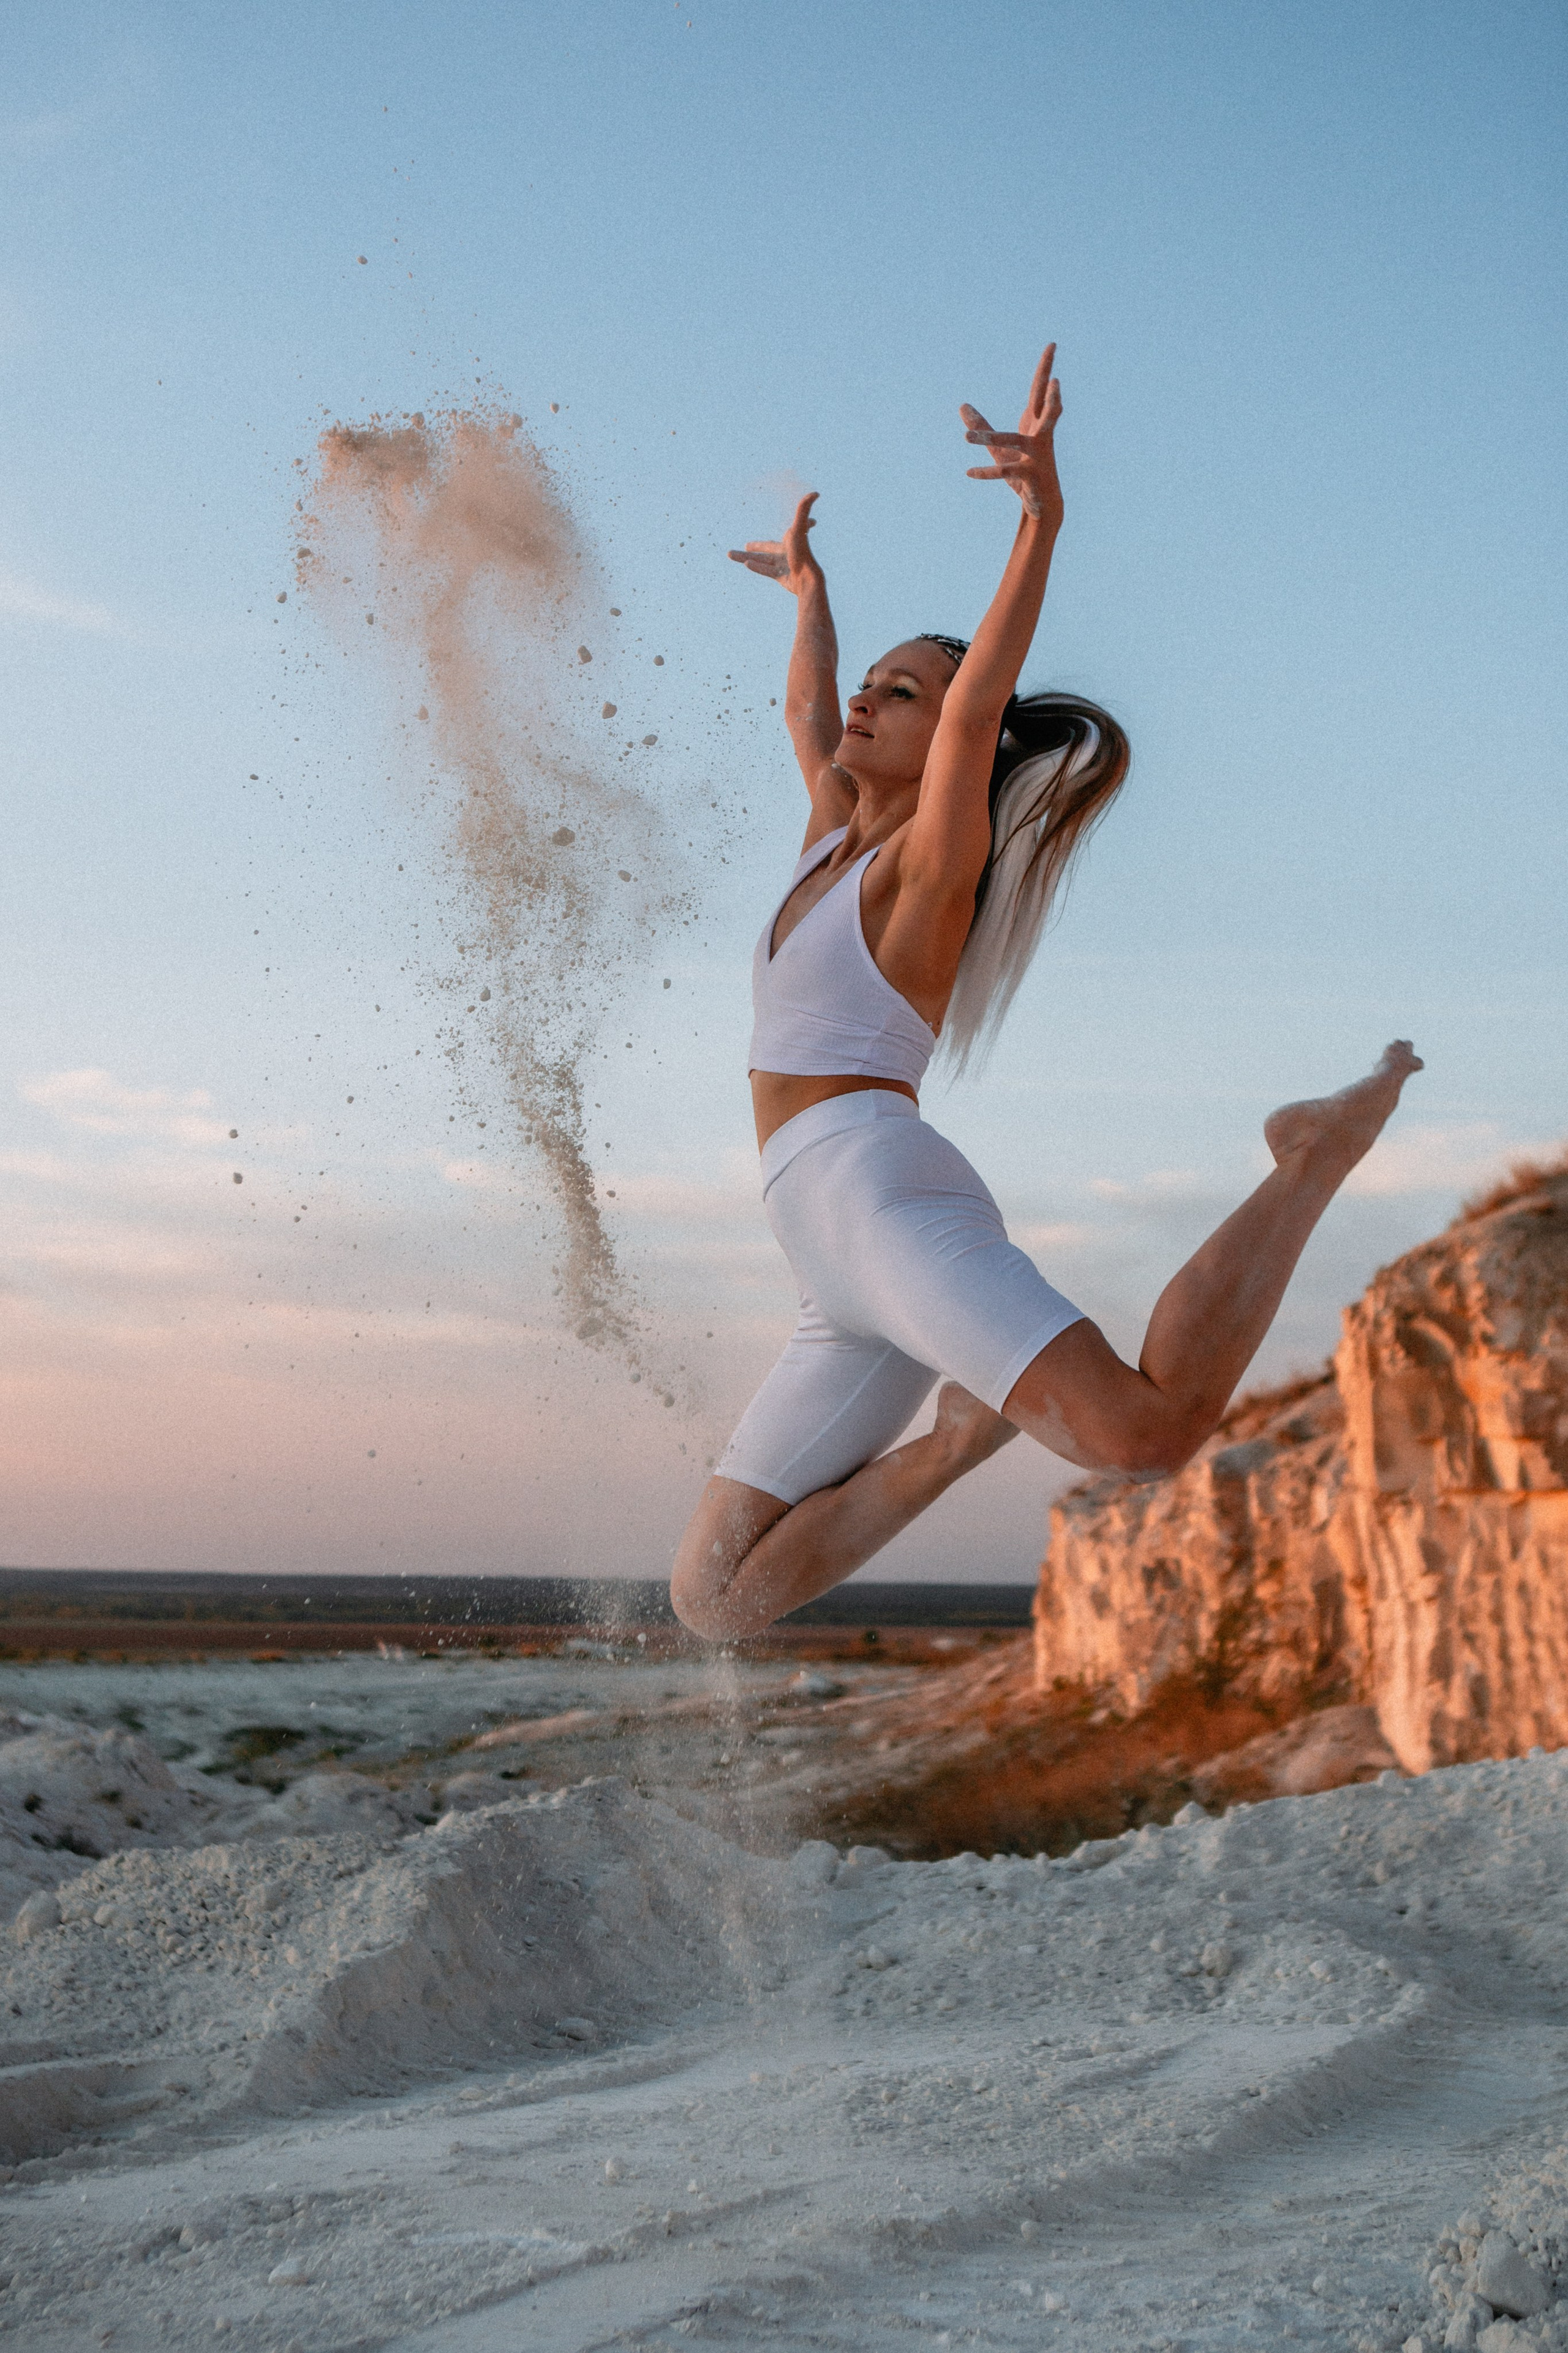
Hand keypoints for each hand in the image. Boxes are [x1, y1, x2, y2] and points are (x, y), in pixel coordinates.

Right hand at [727, 492, 822, 594]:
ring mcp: (783, 566)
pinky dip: (756, 567)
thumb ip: (803, 509)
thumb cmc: (802, 552)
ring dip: (744, 557)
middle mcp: (787, 553)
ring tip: (729, 554)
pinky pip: (765, 570)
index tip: (810, 523)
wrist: (805, 578)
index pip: (791, 530)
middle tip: (747, 545)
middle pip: (768, 548)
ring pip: (761, 560)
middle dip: (757, 547)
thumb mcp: (798, 528)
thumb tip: (816, 492)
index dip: (800, 524)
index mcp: (791, 540)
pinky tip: (745, 564)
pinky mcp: (781, 577)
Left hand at [960, 345, 1062, 525]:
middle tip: (1055, 379)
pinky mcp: (1031, 476)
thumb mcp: (998, 448)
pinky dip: (986, 473)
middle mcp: (1042, 436)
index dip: (1045, 367)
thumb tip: (962, 406)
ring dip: (988, 439)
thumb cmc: (1023, 472)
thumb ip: (982, 424)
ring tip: (964, 437)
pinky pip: (1005, 471)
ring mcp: (1038, 456)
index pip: (1039, 390)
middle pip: (1046, 410)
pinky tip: (969, 472)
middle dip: (1051, 395)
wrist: (1043, 506)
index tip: (1052, 344)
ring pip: (1014, 441)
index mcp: (1036, 424)